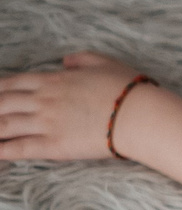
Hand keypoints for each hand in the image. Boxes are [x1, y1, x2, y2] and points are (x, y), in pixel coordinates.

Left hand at [0, 52, 146, 161]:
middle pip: (2, 103)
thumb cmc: (128, 89)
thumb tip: (65, 60)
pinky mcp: (53, 146)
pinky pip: (19, 148)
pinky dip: (2, 150)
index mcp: (54, 80)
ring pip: (4, 125)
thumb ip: (81, 59)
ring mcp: (46, 123)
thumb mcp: (105, 63)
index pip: (13, 83)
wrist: (141, 116)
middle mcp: (43, 100)